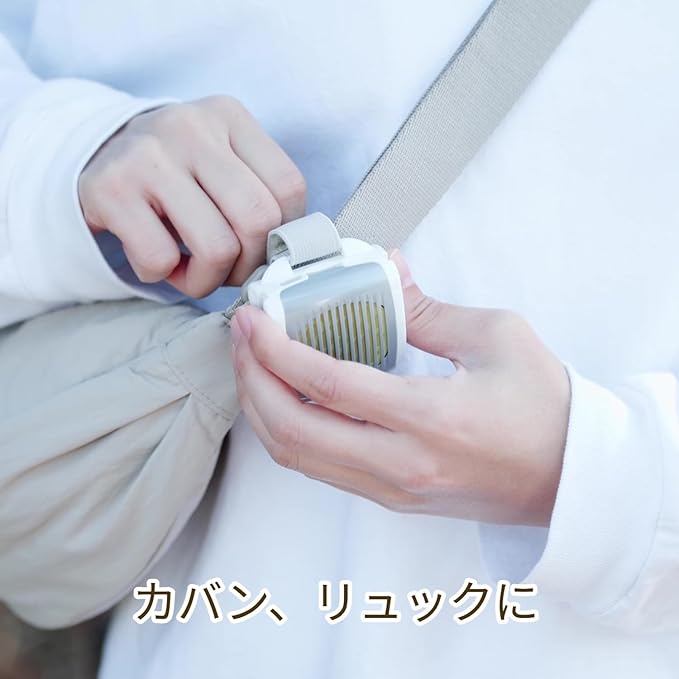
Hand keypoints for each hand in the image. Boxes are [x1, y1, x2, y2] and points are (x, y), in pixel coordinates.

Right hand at [78, 96, 305, 295]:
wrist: (98, 155)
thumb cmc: (178, 173)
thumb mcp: (222, 161)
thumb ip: (259, 193)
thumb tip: (287, 255)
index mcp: (229, 117)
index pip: (288, 188)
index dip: (281, 235)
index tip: (260, 248)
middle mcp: (191, 127)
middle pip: (258, 220)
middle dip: (249, 264)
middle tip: (229, 270)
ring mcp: (148, 155)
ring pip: (216, 247)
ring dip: (208, 280)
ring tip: (194, 271)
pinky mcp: (111, 189)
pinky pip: (161, 259)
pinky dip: (164, 275)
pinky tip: (157, 259)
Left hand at [231, 252, 570, 526]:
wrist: (572, 478)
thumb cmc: (544, 406)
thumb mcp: (495, 337)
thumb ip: (427, 307)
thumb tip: (387, 268)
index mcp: (429, 418)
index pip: (326, 385)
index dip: (275, 350)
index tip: (252, 319)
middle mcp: (400, 464)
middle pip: (292, 431)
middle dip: (251, 380)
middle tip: (241, 338)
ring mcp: (392, 489)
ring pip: (297, 457)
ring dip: (262, 409)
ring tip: (253, 364)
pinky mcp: (391, 498)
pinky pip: (319, 468)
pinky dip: (289, 432)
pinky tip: (286, 397)